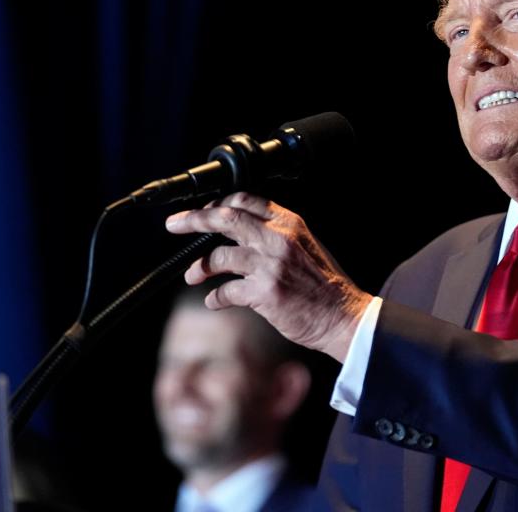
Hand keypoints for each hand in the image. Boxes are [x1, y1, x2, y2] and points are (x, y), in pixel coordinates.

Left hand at [165, 192, 371, 361]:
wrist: (344, 316)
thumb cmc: (324, 285)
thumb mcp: (306, 246)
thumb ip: (277, 235)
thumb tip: (242, 233)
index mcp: (290, 224)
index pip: (245, 201)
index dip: (218, 204)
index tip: (202, 211)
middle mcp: (279, 239)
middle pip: (226, 218)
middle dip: (194, 219)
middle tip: (174, 224)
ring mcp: (271, 265)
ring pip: (219, 255)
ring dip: (199, 266)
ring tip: (191, 275)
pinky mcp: (265, 292)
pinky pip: (226, 291)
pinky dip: (214, 297)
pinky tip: (213, 301)